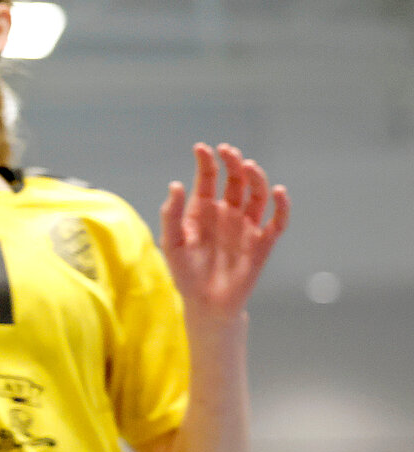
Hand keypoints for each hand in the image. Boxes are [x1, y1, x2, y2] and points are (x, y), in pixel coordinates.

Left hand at [160, 143, 289, 326]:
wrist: (206, 304)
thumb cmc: (185, 273)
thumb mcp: (172, 244)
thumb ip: (171, 215)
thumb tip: (175, 185)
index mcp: (202, 209)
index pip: (208, 178)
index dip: (207, 161)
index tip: (202, 147)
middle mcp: (226, 213)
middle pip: (235, 180)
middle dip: (232, 163)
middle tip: (228, 151)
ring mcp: (246, 226)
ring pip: (257, 195)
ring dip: (255, 178)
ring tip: (248, 166)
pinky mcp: (263, 243)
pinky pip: (276, 221)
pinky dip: (280, 206)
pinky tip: (277, 192)